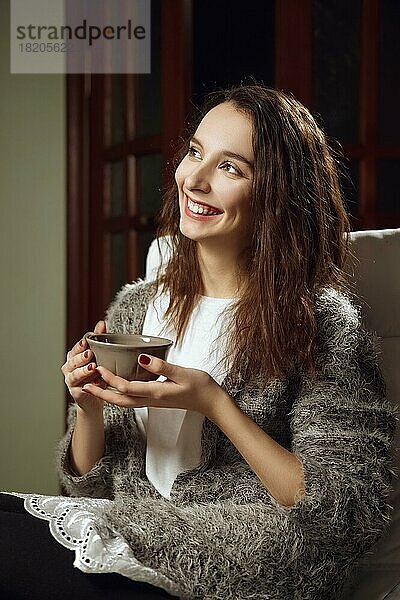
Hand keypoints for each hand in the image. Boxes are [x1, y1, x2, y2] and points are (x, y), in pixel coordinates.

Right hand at [61, 320, 106, 411]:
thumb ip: (98, 339)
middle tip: (90, 353)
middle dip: (81, 357)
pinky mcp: (75, 391)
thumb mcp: (99, 355)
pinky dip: (88, 384)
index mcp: (74, 356)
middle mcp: (69, 367)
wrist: (95, 396)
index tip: (86, 341)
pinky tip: (96, 382)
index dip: (80, 345)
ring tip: (93, 368)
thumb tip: (101, 323)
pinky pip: (80, 387)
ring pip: (75, 374)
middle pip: (73, 361)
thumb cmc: (96, 373)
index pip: (76, 348)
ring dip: (84, 371)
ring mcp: (70, 380)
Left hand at [82, 354, 228, 418]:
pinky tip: (118, 386)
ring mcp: (153, 401)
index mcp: (156, 393)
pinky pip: (132, 399)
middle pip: (119, 400)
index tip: (98, 368)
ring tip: (96, 386)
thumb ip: (162, 367)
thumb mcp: (183, 373)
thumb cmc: (200, 387)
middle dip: (101, 393)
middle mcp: (151, 400)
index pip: (126, 388)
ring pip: (124, 401)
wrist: (211, 402)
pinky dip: (120, 394)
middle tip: (85, 384)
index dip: (110, 379)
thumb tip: (142, 358)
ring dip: (108, 395)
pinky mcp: (156, 399)